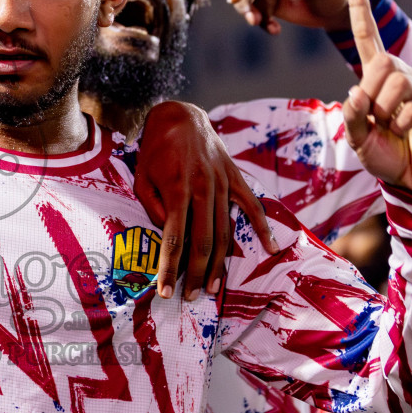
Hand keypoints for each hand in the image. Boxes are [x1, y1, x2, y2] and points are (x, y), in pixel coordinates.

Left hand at [135, 101, 279, 301]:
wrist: (179, 115)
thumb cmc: (155, 149)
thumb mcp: (141, 176)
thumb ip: (152, 207)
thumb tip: (165, 232)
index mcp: (177, 189)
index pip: (173, 239)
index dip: (169, 269)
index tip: (164, 291)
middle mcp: (203, 188)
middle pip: (203, 242)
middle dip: (196, 274)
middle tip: (190, 297)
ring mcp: (223, 183)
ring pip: (225, 232)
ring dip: (220, 264)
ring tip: (213, 288)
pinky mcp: (235, 178)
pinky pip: (252, 206)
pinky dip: (263, 227)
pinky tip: (270, 248)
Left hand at [341, 0, 411, 197]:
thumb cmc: (387, 155)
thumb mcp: (358, 140)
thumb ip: (352, 117)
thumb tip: (355, 92)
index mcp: (379, 83)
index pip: (368, 40)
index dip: (360, 11)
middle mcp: (402, 82)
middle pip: (384, 61)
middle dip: (372, 91)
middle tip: (375, 118)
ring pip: (397, 81)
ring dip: (385, 110)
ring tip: (390, 128)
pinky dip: (401, 125)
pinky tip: (404, 134)